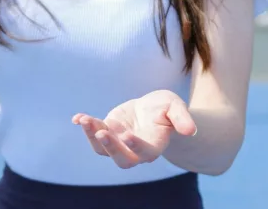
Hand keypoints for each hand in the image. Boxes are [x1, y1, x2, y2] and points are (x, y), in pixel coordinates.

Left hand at [72, 90, 196, 168]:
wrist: (153, 109)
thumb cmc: (166, 109)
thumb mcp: (175, 107)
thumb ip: (182, 118)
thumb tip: (190, 130)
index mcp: (153, 146)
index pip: (144, 152)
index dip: (135, 146)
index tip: (126, 134)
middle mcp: (134, 150)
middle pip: (121, 159)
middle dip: (110, 147)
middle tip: (101, 133)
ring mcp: (119, 143)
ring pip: (103, 149)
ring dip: (92, 136)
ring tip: (84, 120)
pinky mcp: (108, 132)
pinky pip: (94, 134)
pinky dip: (85, 127)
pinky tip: (77, 117)